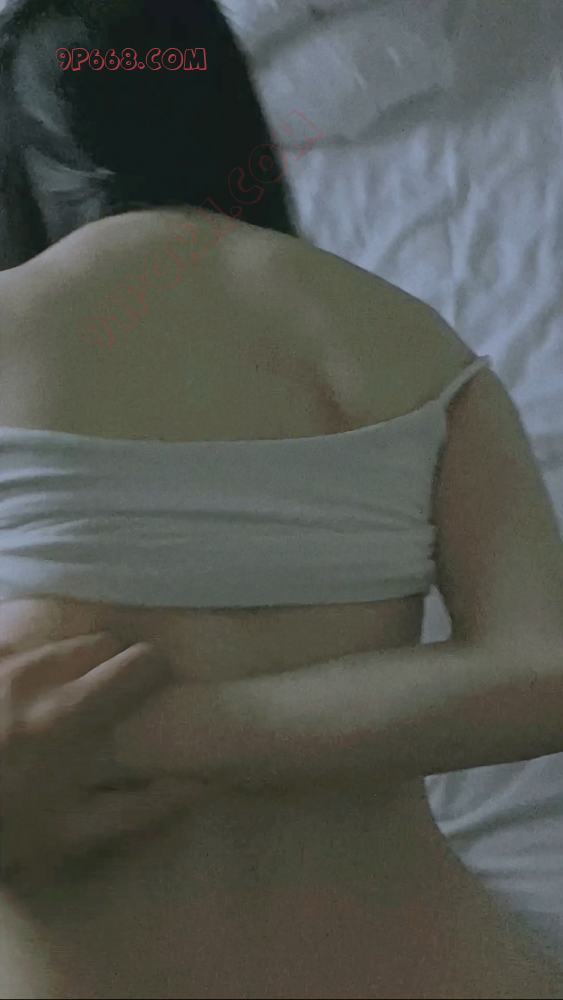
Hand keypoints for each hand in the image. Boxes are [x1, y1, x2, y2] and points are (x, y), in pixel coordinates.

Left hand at [0, 634, 200, 883]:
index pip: (139, 662)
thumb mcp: (74, 830)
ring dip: (76, 664)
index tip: (155, 690)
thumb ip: (142, 807)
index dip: (156, 672)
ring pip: (65, 642)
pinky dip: (38, 667)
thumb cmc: (6, 824)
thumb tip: (202, 783)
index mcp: (68, 715)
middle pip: (105, 643)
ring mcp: (5, 664)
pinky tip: (28, 700)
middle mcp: (37, 675)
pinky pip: (28, 648)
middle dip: (116, 665)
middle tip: (111, 700)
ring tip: (66, 701)